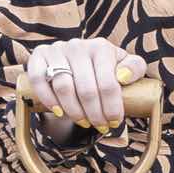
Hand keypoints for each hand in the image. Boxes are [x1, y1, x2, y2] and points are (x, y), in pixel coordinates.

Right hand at [20, 37, 145, 133]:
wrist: (78, 59)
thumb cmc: (105, 66)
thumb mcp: (125, 64)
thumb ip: (134, 67)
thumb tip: (123, 77)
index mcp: (101, 47)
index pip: (108, 84)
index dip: (112, 108)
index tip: (114, 122)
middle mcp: (78, 46)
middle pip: (86, 89)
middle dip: (95, 114)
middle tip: (100, 126)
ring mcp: (57, 50)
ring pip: (63, 88)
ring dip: (74, 111)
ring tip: (83, 122)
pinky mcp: (39, 55)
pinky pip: (39, 80)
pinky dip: (48, 99)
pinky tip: (59, 112)